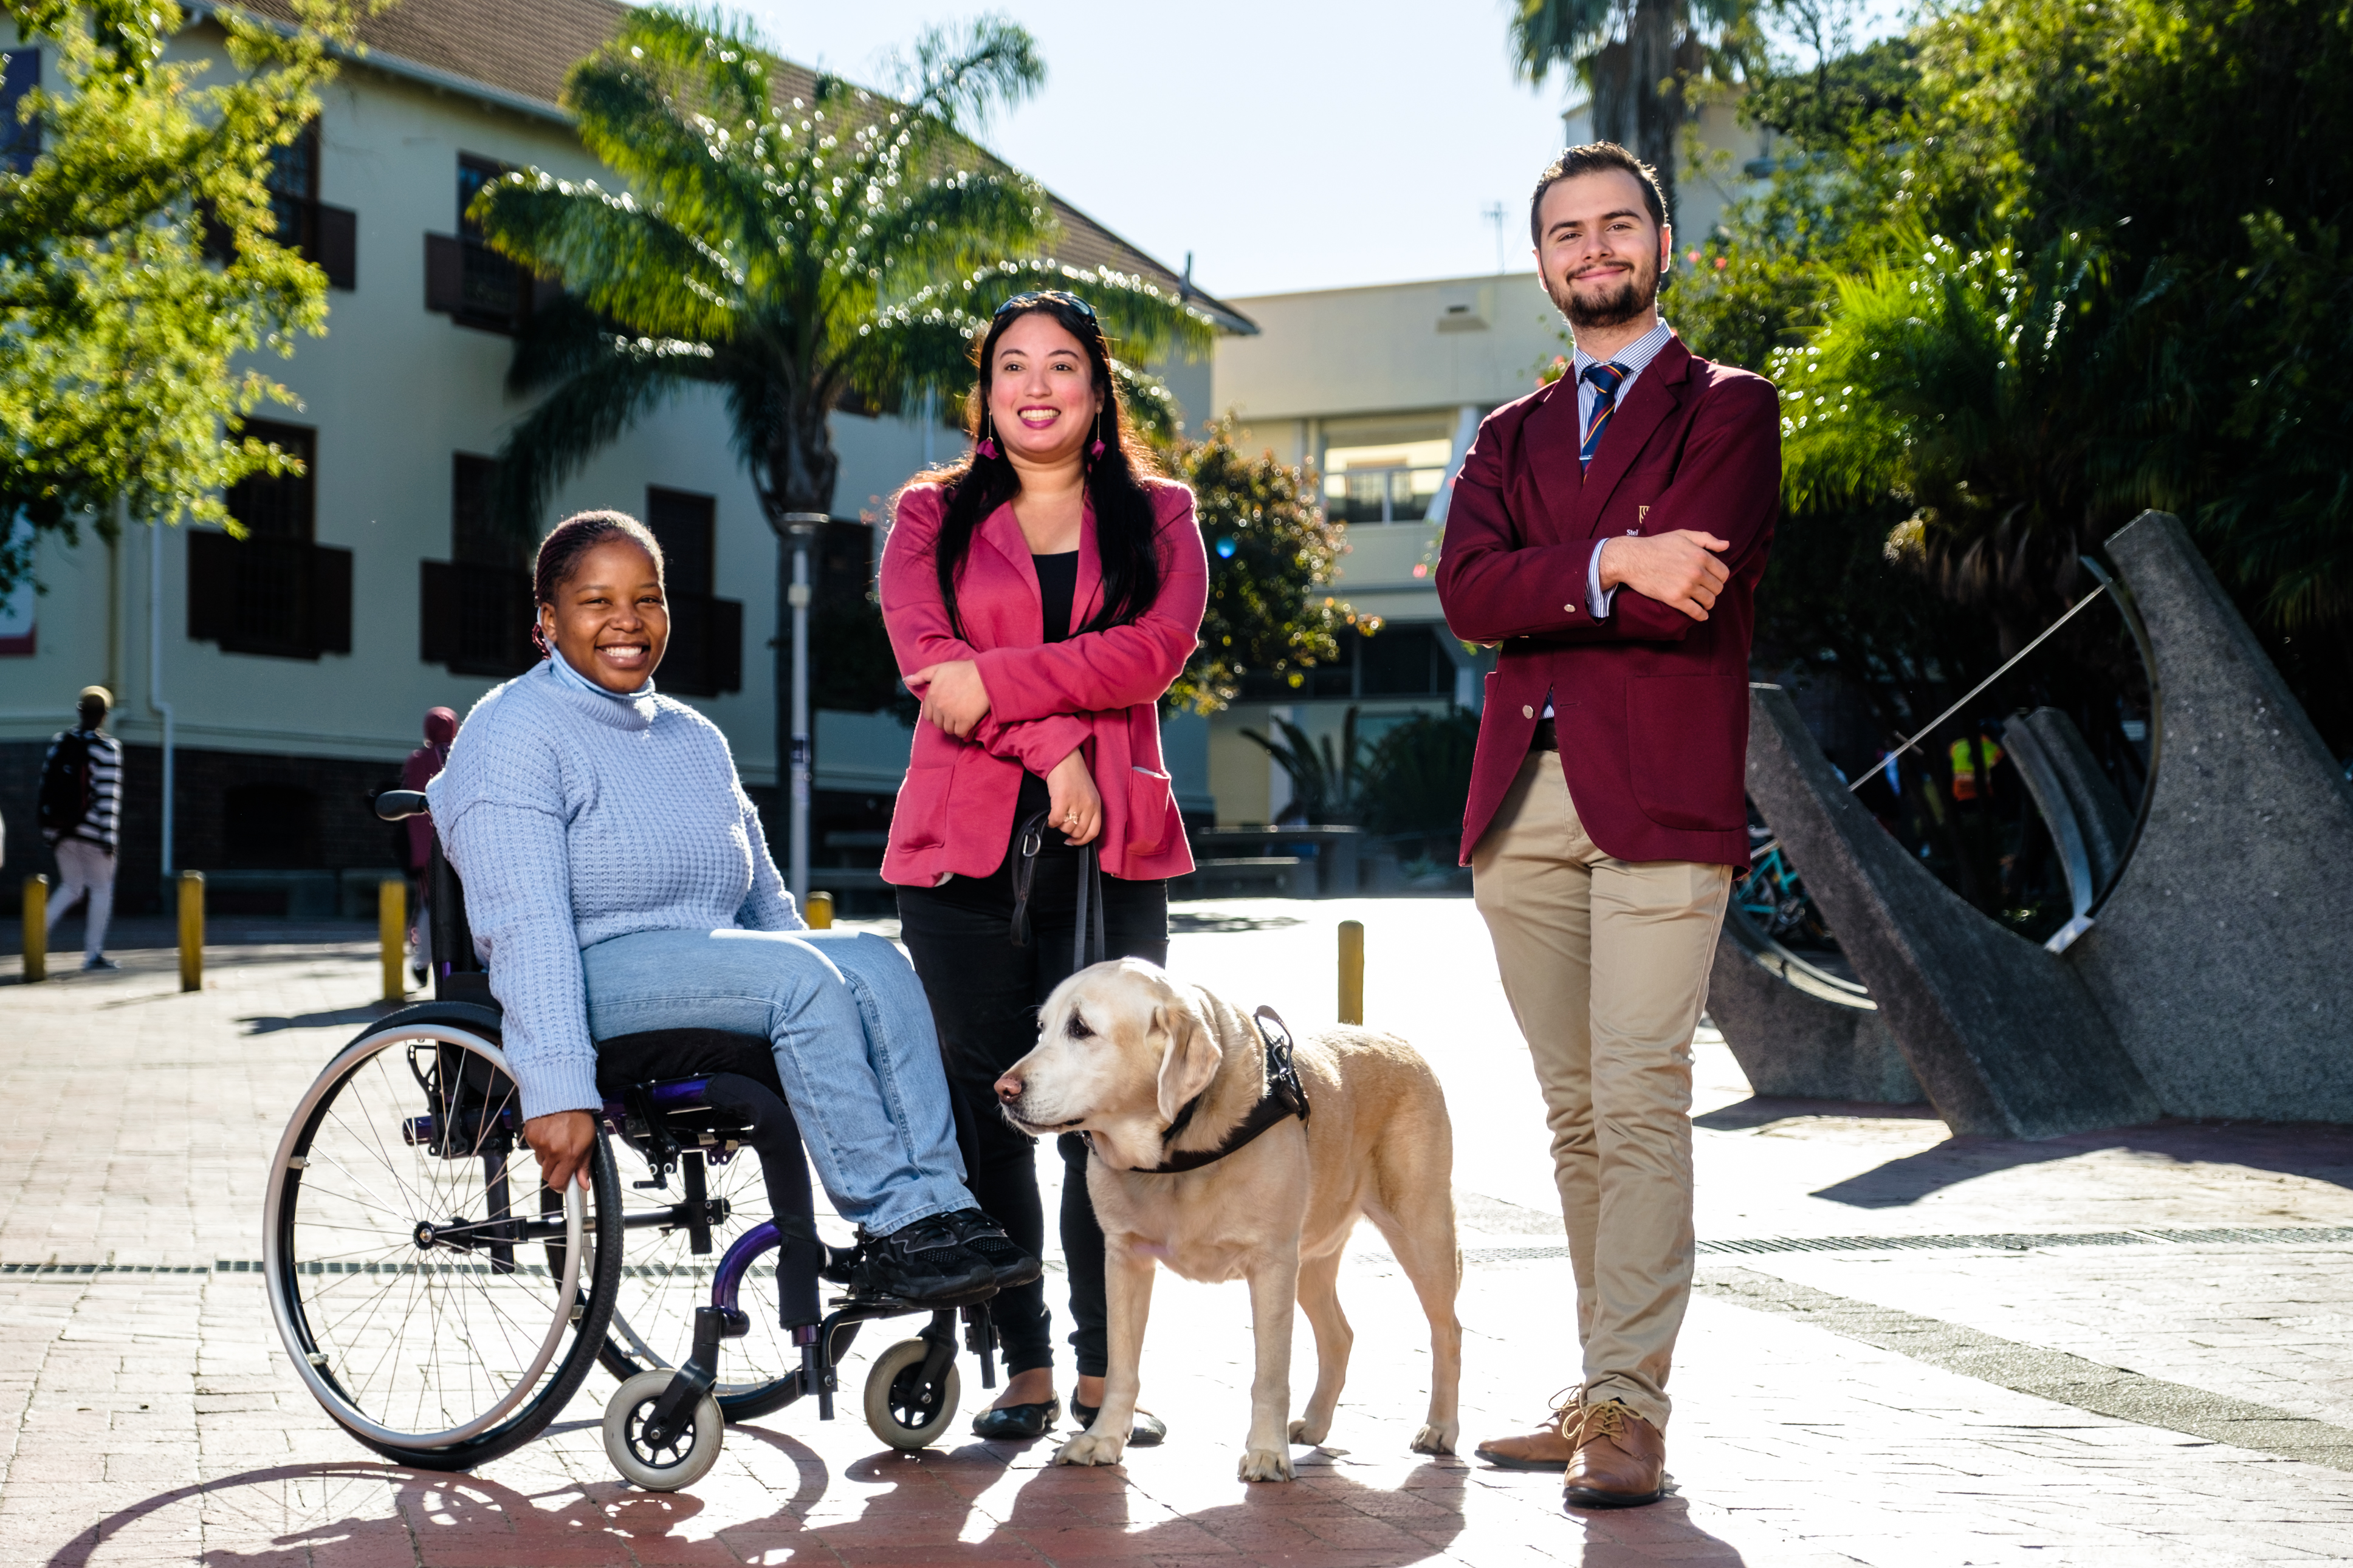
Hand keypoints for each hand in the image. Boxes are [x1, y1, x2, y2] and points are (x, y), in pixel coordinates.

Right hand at [522, 1110, 595, 1193]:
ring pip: (541, 1162)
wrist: (563, 1096)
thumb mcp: (589, 1142)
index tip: (565, 1186)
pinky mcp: (530, 1136)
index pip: (558, 1184)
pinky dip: (541, 1145)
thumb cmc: (579, 1117)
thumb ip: (584, 1166)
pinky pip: (534, 1149)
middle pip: (548, 1175)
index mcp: (570, 1155)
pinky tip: (549, 1134)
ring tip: (558, 1141)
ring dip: (548, 1157)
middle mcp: (553, 1151)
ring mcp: (540, 1144)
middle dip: (556, 1170)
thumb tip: (584, 1184)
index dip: (562, 1186)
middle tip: (564, 1158)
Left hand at [906, 660, 991, 738]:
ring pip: (949, 729)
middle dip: (945, 721)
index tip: (945, 710)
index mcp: (932, 695)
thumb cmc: (964, 670)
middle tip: (955, 714)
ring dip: (954, 726)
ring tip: (962, 719)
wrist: (984, 675)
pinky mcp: (965, 722)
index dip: (936, 714)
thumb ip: (922, 675)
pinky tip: (968, 725)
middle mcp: (939, 706)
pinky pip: (960, 733)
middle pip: (938, 723)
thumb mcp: (940, 668)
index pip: (928, 715)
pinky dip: (964, 732)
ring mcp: (952, 715)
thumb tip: (906, 680)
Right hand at [1045, 749, 1102, 845]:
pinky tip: (1050, 818)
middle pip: (1079, 832)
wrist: (1064, 759)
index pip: (1094, 832)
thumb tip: (1078, 830)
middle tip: (1062, 825)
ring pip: (1067, 828)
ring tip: (1057, 817)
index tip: (1073, 841)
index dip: (1082, 841)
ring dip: (1059, 826)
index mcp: (1096, 805)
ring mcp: (1076, 802)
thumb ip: (1087, 810)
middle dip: (1068, 833)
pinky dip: (1051, 822)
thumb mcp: (1088, 794)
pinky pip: (1056, 820)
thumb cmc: (1074, 776)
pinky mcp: (1062, 799)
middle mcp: (1088, 805)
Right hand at [1598, 530, 1732, 620]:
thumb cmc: (1657, 545)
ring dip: (1708, 603)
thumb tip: (1726, 545)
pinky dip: (1701, 615)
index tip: (1713, 579)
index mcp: (1701, 555)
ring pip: (1709, 601)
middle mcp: (1696, 571)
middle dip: (1714, 590)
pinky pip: (1696, 612)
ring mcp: (1686, 586)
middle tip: (1706, 590)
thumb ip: (1706, 539)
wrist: (1632, 559)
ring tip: (1703, 602)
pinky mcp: (1675, 599)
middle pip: (1718, 588)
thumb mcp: (1683, 535)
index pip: (1723, 573)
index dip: (1720, 577)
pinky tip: (1701, 614)